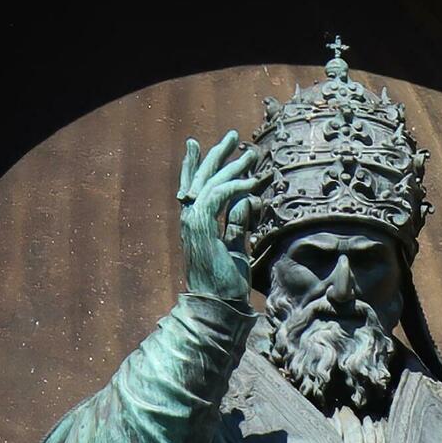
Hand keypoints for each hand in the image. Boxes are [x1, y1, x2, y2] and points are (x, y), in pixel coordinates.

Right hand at [178, 132, 257, 305]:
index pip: (195, 188)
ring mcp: (193, 225)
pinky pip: (216, 198)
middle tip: (231, 135)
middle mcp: (190, 222)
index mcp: (197, 225)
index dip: (195, 166)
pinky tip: (251, 184)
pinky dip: (233, 188)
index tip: (197, 144)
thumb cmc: (226, 283)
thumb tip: (247, 203)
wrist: (218, 307)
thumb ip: (237, 226)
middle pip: (201, 179)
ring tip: (249, 154)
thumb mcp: (235, 249)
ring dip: (231, 166)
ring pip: (209, 184)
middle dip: (216, 155)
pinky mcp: (201, 229)